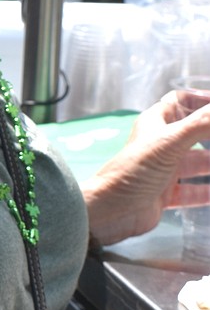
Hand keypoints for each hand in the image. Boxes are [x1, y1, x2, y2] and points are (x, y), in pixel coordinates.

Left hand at [82, 89, 209, 246]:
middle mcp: (160, 145)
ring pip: (196, 163)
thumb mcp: (169, 142)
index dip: (200, 99)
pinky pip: (192, 192)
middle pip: (194, 134)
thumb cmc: (133, 170)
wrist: (110, 210)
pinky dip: (206, 192)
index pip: (179, 102)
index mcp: (156, 124)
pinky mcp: (164, 195)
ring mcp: (163, 171)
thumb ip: (201, 124)